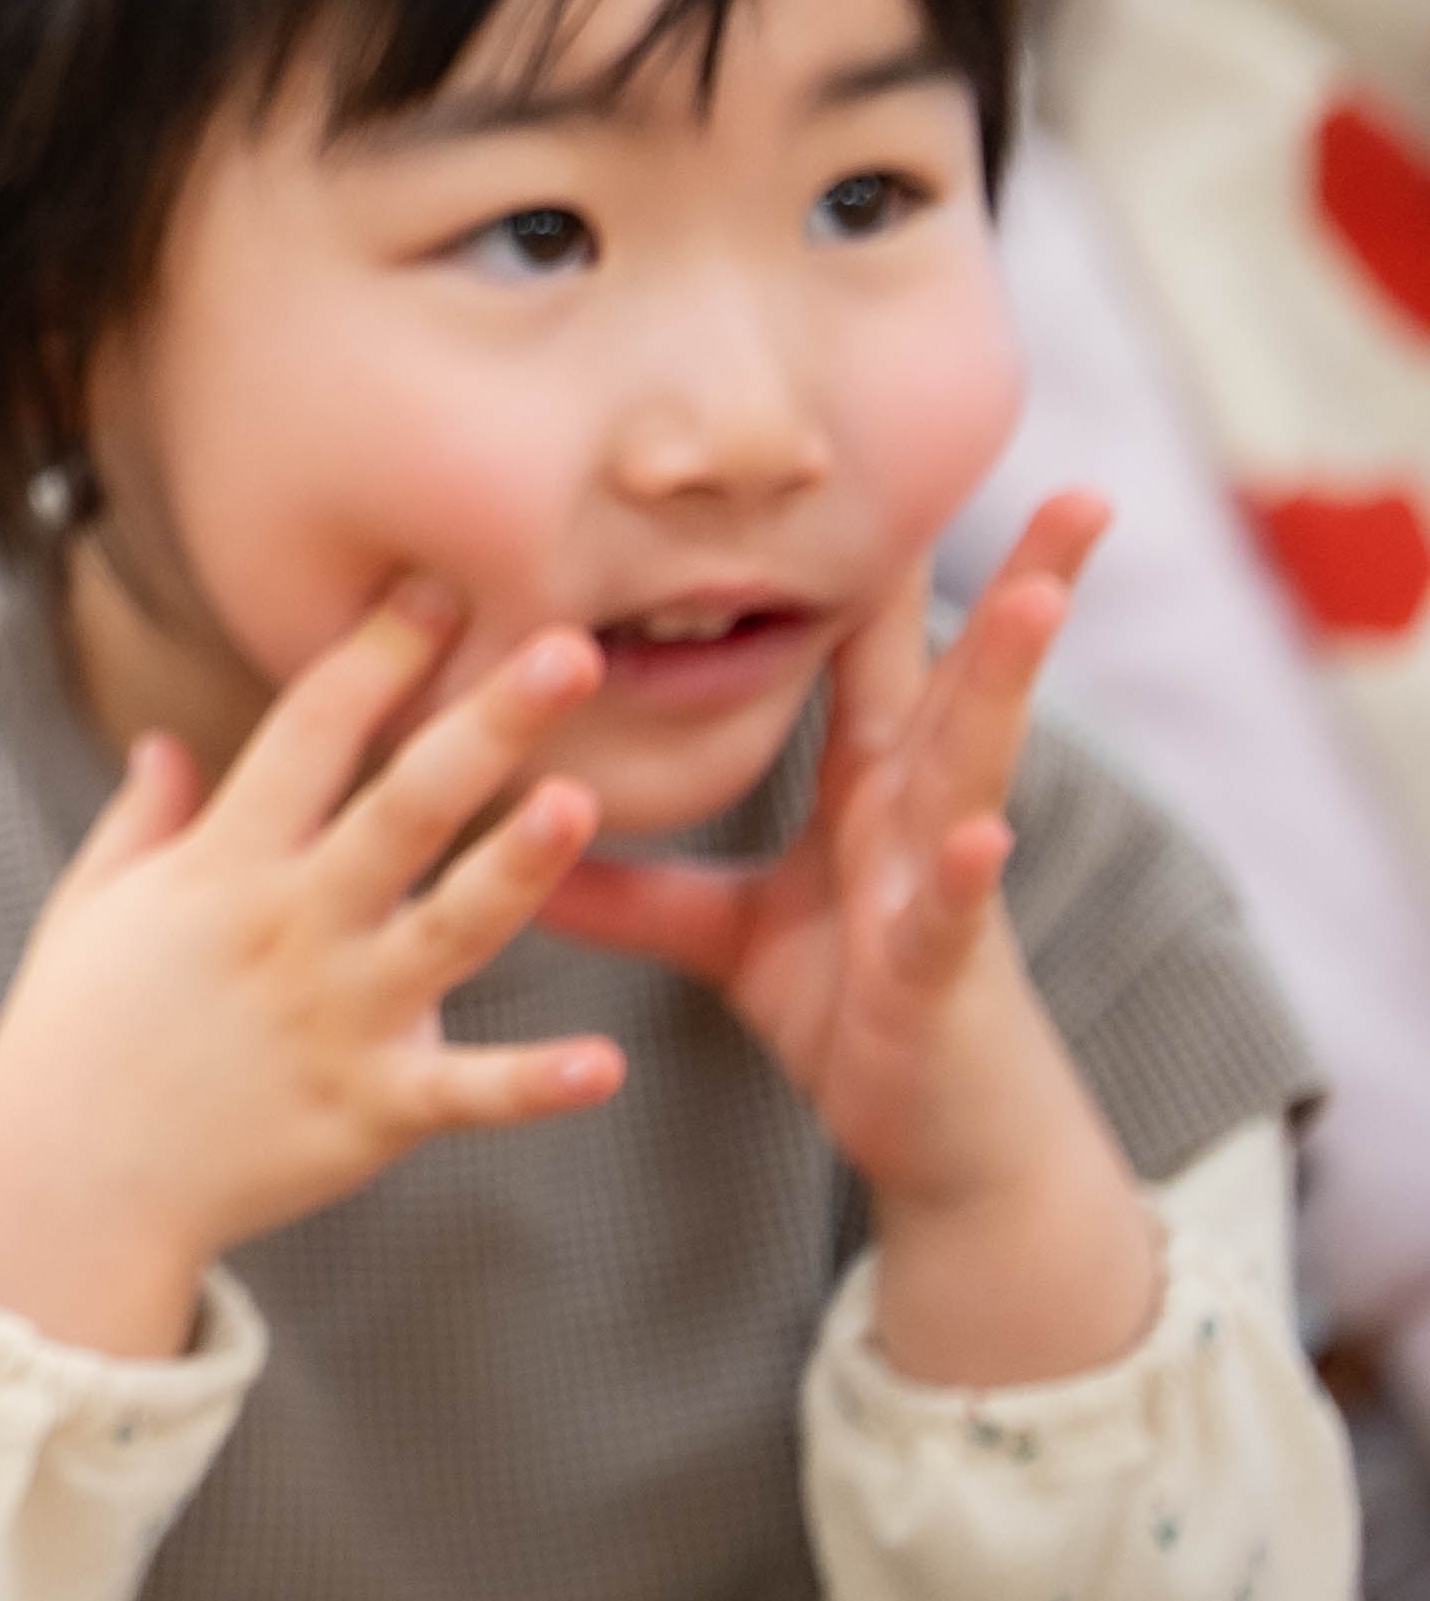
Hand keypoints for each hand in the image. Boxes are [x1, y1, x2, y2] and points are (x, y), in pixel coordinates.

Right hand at [0, 581, 626, 1359]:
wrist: (70, 1178)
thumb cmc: (77, 1031)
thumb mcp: (93, 905)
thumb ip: (142, 821)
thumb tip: (171, 745)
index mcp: (223, 863)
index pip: (308, 730)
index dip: (374, 653)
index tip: (435, 586)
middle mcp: (289, 924)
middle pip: (401, 805)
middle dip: (486, 723)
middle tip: (567, 651)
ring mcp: (334, 1017)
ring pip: (449, 928)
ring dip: (519, 865)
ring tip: (581, 802)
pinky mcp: (368, 1111)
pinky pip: (466, 1094)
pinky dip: (535, 1083)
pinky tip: (605, 1065)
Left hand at [545, 504, 1159, 1384]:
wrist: (933, 1146)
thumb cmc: (850, 1018)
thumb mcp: (725, 934)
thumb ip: (633, 883)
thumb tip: (521, 828)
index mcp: (875, 796)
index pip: (884, 658)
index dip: (886, 566)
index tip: (898, 454)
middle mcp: (921, 821)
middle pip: (966, 681)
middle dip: (1021, 585)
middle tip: (1078, 490)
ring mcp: (942, 891)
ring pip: (977, 766)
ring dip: (1010, 682)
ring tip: (1037, 597)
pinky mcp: (939, 975)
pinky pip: (948, 913)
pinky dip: (960, 869)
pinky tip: (983, 823)